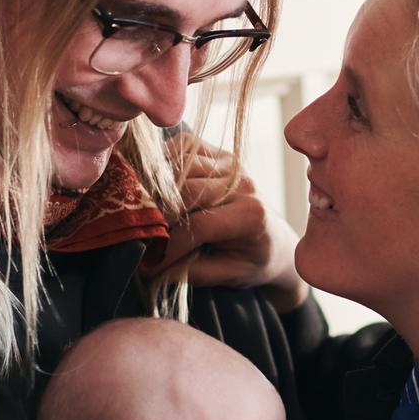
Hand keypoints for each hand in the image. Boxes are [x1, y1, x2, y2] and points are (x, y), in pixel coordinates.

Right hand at [159, 139, 305, 310]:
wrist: (275, 240)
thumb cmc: (252, 260)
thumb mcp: (229, 275)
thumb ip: (192, 272)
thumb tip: (150, 265)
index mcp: (251, 215)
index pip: (199, 225)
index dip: (169, 246)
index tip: (149, 264)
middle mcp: (243, 183)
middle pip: (187, 189)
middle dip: (159, 214)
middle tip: (143, 235)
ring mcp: (231, 164)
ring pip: (181, 163)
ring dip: (159, 187)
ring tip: (149, 213)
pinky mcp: (219, 153)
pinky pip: (185, 144)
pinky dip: (166, 159)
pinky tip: (160, 185)